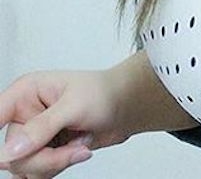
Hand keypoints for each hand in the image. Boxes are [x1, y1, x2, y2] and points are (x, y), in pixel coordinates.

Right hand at [0, 69, 127, 177]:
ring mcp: (32, 137)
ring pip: (24, 168)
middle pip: (12, 154)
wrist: (125, 107)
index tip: (5, 155)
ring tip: (78, 146)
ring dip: (54, 164)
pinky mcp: (43, 153)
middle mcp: (24, 115)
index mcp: (25, 92)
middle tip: (71, 148)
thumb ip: (42, 128)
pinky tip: (77, 151)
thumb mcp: (74, 106)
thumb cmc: (103, 93)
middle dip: (44, 158)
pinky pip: (37, 174)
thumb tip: (11, 151)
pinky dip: (58, 168)